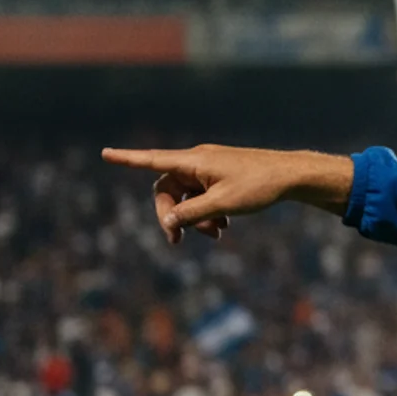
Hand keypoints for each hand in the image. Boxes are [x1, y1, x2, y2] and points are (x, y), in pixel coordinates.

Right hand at [102, 144, 353, 243]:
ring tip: (216, 235)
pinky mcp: (222, 176)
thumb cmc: (258, 186)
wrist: (291, 176)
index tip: (105, 154)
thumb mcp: (223, 205)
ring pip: (187, 197)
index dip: (127, 159)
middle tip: (176, 241)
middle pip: (168, 189)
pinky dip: (207, 213)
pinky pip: (202, 196)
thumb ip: (192, 214)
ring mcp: (210, 168)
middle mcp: (198, 160)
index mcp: (195, 161)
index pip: (153, 160)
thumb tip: (168, 222)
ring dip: (194, 218)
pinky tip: (223, 228)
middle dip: (171, 215)